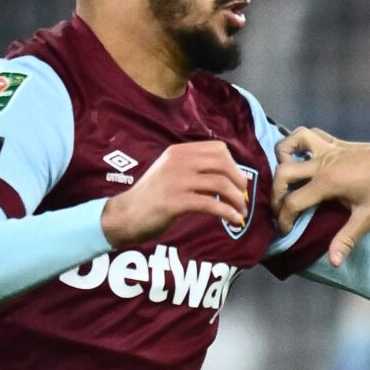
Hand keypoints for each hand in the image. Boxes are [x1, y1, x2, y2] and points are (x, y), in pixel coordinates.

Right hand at [101, 140, 251, 246]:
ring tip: (241, 213)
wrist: (126, 215)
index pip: (219, 149)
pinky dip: (229, 212)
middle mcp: (178, 161)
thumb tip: (231, 176)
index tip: (239, 182)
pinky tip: (234, 220)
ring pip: (221, 184)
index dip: (235, 165)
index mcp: (179, 152)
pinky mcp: (175, 201)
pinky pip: (212, 204)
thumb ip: (196, 170)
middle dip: (240, 182)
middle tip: (243, 198)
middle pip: (224, 164)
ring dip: (238, 200)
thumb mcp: (173, 173)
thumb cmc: (153, 197)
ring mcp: (176, 180)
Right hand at [273, 127, 369, 264]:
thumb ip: (346, 238)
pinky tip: (303, 156)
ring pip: (291, 142)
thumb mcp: (368, 218)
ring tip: (286, 175)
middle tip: (280, 208)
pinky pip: (310, 134)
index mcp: (327, 182)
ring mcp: (328, 149)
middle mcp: (322, 163)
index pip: (293, 202)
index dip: (284, 219)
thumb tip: (333, 262)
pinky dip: (299, 141)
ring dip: (282, 156)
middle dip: (275, 192)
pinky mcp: (335, 142)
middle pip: (283, 172)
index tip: (286, 231)